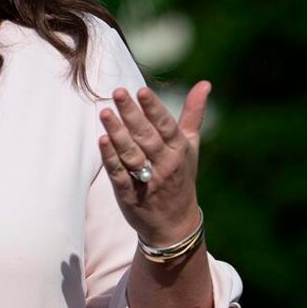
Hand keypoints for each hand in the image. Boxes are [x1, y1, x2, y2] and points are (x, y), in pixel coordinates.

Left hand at [97, 81, 209, 247]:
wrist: (175, 224)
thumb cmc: (181, 175)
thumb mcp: (190, 145)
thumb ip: (193, 114)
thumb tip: (205, 83)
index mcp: (179, 149)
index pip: (166, 125)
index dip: (154, 108)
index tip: (141, 90)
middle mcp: (165, 164)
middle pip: (146, 136)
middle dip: (132, 114)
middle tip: (119, 92)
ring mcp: (148, 180)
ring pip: (131, 153)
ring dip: (118, 133)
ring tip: (105, 113)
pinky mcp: (130, 194)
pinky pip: (120, 174)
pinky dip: (111, 159)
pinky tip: (101, 141)